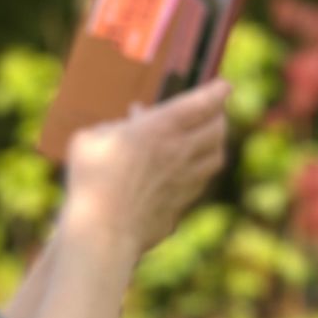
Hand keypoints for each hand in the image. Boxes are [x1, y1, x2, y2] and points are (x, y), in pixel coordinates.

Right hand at [62, 79, 230, 257]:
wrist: (104, 231)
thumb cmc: (92, 182)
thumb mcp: (92, 138)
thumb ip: (114, 126)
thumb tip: (131, 122)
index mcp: (161, 128)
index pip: (202, 103)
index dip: (217, 91)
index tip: (225, 86)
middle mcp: (180, 153)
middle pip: (218, 129)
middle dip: (219, 116)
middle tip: (214, 112)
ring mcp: (184, 183)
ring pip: (216, 158)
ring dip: (215, 144)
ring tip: (208, 139)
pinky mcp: (180, 207)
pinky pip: (201, 183)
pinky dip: (200, 171)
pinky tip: (190, 170)